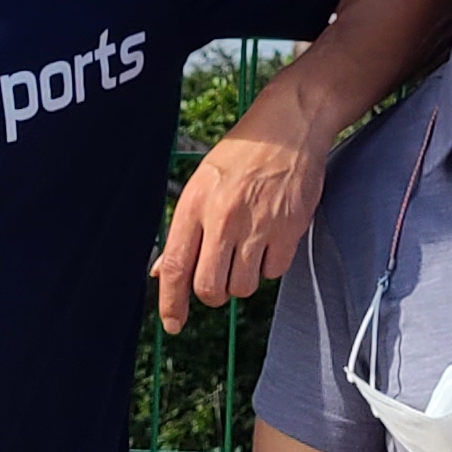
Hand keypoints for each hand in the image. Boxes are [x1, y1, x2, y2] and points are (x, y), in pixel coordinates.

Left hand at [153, 77, 338, 331]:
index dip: (171, 303)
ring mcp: (258, 225)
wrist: (290, 127)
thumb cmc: (242, 155)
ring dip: (245, 278)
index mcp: (195, 205)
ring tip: (249, 246)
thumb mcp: (202, 183)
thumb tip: (162, 272)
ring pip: (243, 287)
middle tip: (220, 275)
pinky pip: (275, 273)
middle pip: (210, 288)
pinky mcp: (289, 229)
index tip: (173, 324)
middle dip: (213, 293)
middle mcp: (223, 218)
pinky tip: (271, 237)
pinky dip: (271, 264)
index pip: (175, 267)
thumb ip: (183, 231)